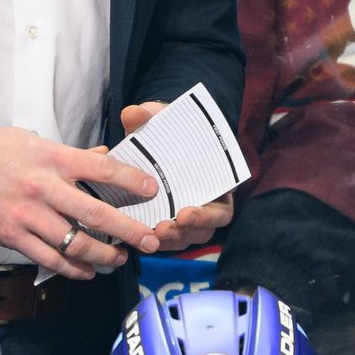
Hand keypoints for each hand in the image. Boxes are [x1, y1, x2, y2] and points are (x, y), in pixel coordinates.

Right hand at [0, 126, 160, 280]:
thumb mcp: (30, 141)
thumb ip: (68, 154)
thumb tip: (100, 157)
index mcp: (51, 158)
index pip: (101, 170)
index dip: (131, 182)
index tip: (151, 190)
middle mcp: (43, 188)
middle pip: (97, 214)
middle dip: (129, 230)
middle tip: (151, 240)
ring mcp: (28, 215)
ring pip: (76, 243)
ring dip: (103, 255)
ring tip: (119, 259)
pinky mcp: (13, 236)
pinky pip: (50, 259)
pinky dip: (72, 268)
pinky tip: (86, 271)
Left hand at [120, 101, 235, 253]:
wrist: (153, 142)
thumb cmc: (165, 133)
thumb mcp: (159, 121)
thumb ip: (148, 116)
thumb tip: (133, 113)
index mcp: (216, 182)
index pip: (222, 207)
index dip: (207, 214)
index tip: (185, 212)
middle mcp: (208, 204)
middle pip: (206, 229)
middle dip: (187, 230)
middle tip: (164, 227)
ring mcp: (189, 219)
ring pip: (186, 239)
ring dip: (170, 239)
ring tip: (152, 234)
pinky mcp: (169, 226)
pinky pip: (167, 241)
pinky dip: (155, 241)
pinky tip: (138, 238)